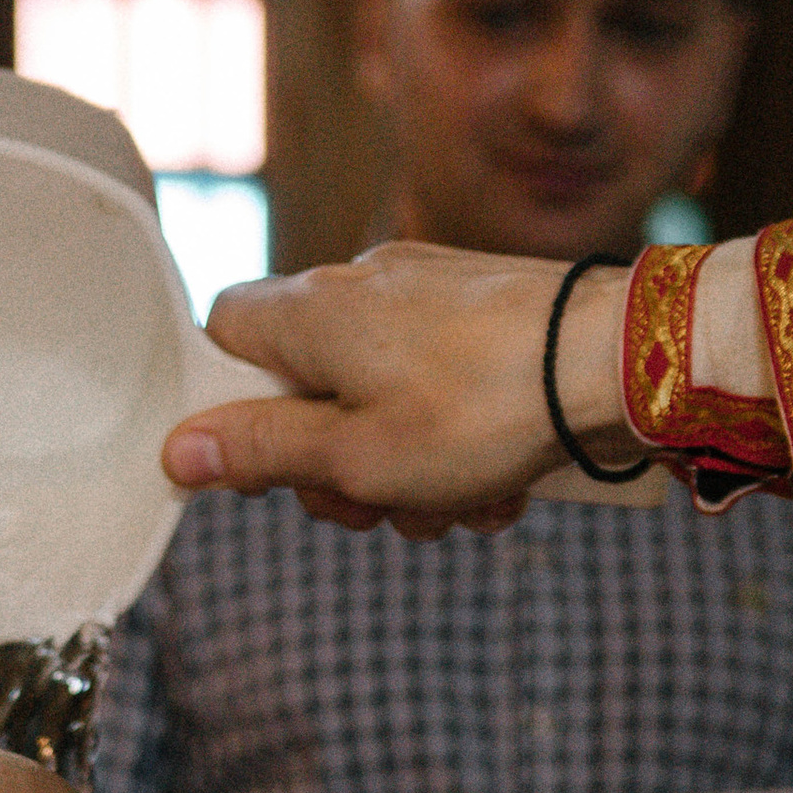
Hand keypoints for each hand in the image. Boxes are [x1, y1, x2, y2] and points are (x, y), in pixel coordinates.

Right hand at [162, 247, 631, 540]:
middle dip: (335, 465)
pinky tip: (496, 481)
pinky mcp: (481, 303)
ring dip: (405, 470)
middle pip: (303, 386)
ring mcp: (425, 288)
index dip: (230, 409)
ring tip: (456, 505)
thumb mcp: (353, 457)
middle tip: (376, 509)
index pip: (220, 337)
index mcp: (309, 313)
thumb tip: (175, 451)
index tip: (266, 467)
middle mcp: (359, 283)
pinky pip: (436, 383)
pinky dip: (453, 440)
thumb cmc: (479, 412)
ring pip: (376, 397)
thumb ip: (261, 451)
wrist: (617, 360)